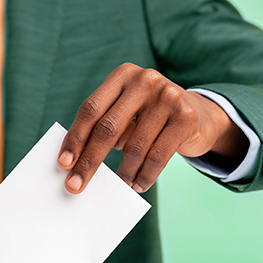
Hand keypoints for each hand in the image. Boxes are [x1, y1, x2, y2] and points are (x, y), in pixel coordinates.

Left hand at [57, 63, 248, 193]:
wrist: (199, 114)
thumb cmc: (148, 117)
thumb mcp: (125, 112)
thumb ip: (104, 126)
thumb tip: (75, 162)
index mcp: (122, 76)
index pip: (90, 109)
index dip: (75, 138)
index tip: (63, 163)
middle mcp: (144, 81)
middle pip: (107, 128)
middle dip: (89, 161)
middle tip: (75, 185)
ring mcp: (168, 97)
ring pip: (134, 147)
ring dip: (122, 174)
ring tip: (119, 186)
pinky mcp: (186, 117)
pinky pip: (157, 157)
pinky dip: (144, 177)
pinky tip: (137, 185)